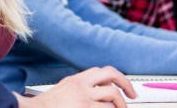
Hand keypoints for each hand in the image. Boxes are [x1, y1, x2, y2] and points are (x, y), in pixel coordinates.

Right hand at [17, 66, 134, 107]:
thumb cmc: (44, 106)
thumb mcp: (63, 90)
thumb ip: (78, 88)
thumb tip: (93, 94)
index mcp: (76, 80)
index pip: (102, 72)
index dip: (116, 78)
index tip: (122, 86)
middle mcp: (81, 86)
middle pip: (111, 76)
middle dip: (126, 85)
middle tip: (132, 96)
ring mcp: (84, 98)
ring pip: (112, 95)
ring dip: (120, 105)